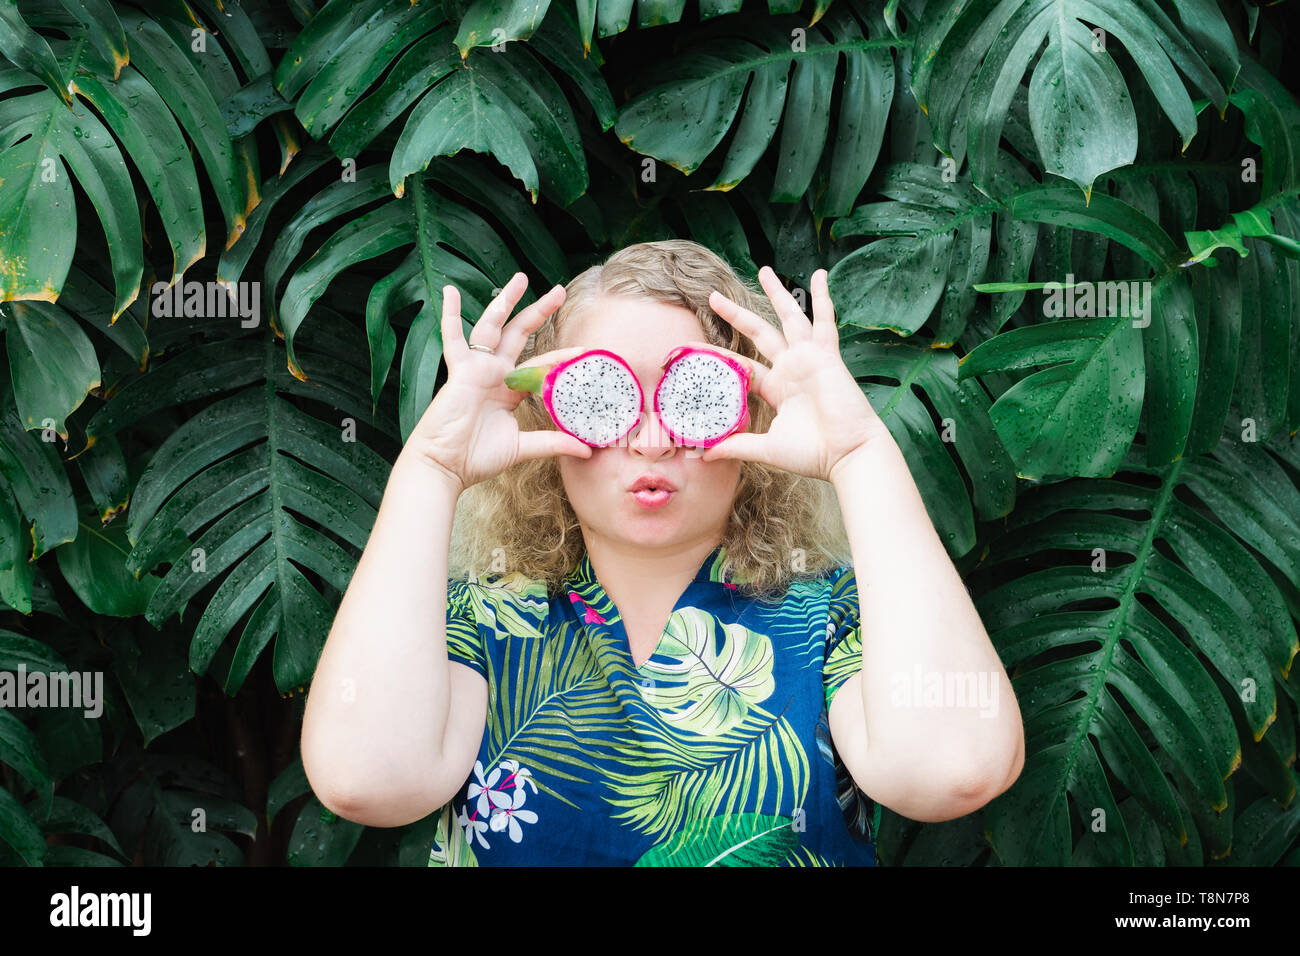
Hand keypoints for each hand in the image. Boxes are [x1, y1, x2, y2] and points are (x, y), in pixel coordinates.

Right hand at [402, 273, 592, 491]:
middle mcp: (493, 373)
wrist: (446, 466)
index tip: (585, 349)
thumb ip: (553, 443)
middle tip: (559, 291)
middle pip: (519, 334)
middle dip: (538, 311)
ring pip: (492, 326)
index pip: (539, 365)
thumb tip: (587, 450)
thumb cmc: (477, 457)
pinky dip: (449, 315)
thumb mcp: (523, 447)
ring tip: (519, 278)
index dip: (561, 356)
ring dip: (505, 302)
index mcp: (509, 389)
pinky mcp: (458, 371)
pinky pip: (452, 338)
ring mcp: (475, 368)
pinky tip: (449, 292)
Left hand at [698, 266, 887, 480]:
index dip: (718, 357)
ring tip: (763, 270)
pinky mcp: (826, 356)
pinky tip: (820, 275)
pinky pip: (824, 321)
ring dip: (776, 294)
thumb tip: (703, 455)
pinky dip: (823, 298)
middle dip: (737, 314)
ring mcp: (809, 359)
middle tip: (713, 296)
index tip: (694, 348)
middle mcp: (791, 369)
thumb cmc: (812, 454)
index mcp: (776, 389)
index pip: (741, 366)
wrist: (848, 455)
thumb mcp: (766, 448)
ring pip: (788, 318)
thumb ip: (736, 446)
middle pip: (759, 333)